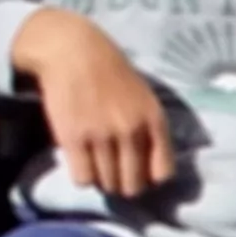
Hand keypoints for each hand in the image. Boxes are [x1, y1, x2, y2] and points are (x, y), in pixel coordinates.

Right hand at [15, 8, 175, 197]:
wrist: (72, 51)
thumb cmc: (111, 73)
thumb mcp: (145, 98)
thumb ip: (151, 131)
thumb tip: (151, 171)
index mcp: (154, 121)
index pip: (162, 173)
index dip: (149, 179)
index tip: (138, 173)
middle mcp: (131, 131)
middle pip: (133, 184)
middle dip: (123, 185)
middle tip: (113, 175)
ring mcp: (102, 136)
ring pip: (107, 183)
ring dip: (102, 180)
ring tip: (96, 166)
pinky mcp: (73, 137)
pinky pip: (83, 178)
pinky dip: (83, 176)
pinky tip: (80, 162)